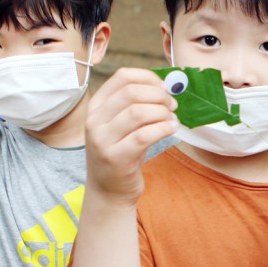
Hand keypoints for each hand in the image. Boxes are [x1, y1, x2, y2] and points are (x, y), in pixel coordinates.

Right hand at [83, 68, 179, 206]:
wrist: (108, 190)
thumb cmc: (121, 152)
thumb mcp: (121, 125)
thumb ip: (136, 105)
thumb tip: (167, 86)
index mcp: (96, 106)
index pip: (122, 76)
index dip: (149, 77)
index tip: (165, 87)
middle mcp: (94, 120)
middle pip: (131, 92)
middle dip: (159, 95)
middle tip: (172, 105)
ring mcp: (102, 140)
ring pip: (138, 112)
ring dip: (162, 113)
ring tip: (172, 119)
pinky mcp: (116, 158)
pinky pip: (144, 135)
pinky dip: (163, 128)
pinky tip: (172, 129)